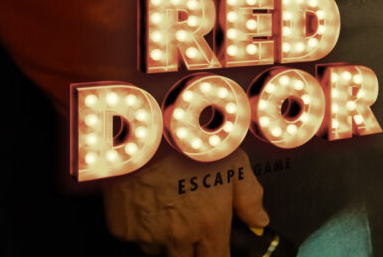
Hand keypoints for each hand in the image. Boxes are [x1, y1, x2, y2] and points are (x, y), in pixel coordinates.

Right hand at [103, 151, 268, 256]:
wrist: (143, 138)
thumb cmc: (190, 147)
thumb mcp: (234, 165)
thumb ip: (250, 199)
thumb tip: (260, 222)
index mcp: (209, 225)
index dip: (219, 255)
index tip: (217, 249)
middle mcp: (178, 237)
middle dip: (191, 249)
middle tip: (191, 225)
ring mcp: (148, 236)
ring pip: (159, 251)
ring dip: (166, 240)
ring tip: (169, 208)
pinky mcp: (122, 231)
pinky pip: (136, 239)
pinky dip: (143, 228)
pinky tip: (148, 204)